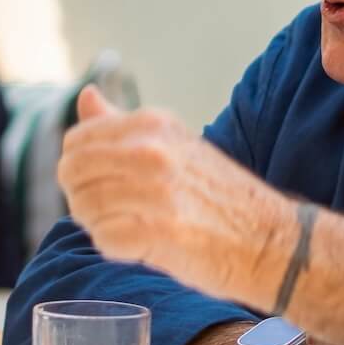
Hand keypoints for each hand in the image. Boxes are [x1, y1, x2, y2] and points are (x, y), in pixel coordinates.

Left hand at [58, 86, 291, 303]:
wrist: (271, 240)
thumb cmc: (219, 196)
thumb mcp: (175, 144)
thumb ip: (122, 124)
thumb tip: (86, 95)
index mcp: (153, 124)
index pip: (76, 141)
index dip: (80, 169)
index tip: (105, 184)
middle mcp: (151, 150)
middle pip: (72, 174)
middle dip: (83, 198)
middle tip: (115, 213)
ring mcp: (155, 190)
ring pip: (84, 208)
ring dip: (101, 225)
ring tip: (134, 229)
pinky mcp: (158, 232)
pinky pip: (104, 240)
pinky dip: (117, 249)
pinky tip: (143, 246)